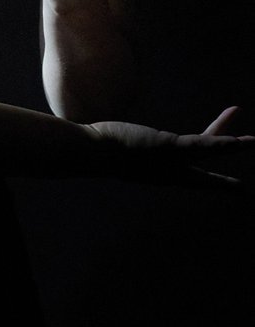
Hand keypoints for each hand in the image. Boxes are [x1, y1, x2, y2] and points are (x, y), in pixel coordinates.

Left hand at [87, 107, 250, 189]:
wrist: (86, 151)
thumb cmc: (93, 149)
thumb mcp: (112, 147)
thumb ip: (113, 145)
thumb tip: (102, 136)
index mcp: (155, 174)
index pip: (185, 178)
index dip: (204, 182)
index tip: (221, 190)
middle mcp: (165, 171)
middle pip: (198, 177)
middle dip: (220, 184)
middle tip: (241, 190)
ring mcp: (169, 159)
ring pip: (207, 152)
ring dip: (232, 146)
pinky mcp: (170, 146)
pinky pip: (202, 144)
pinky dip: (222, 142)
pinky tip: (239, 142)